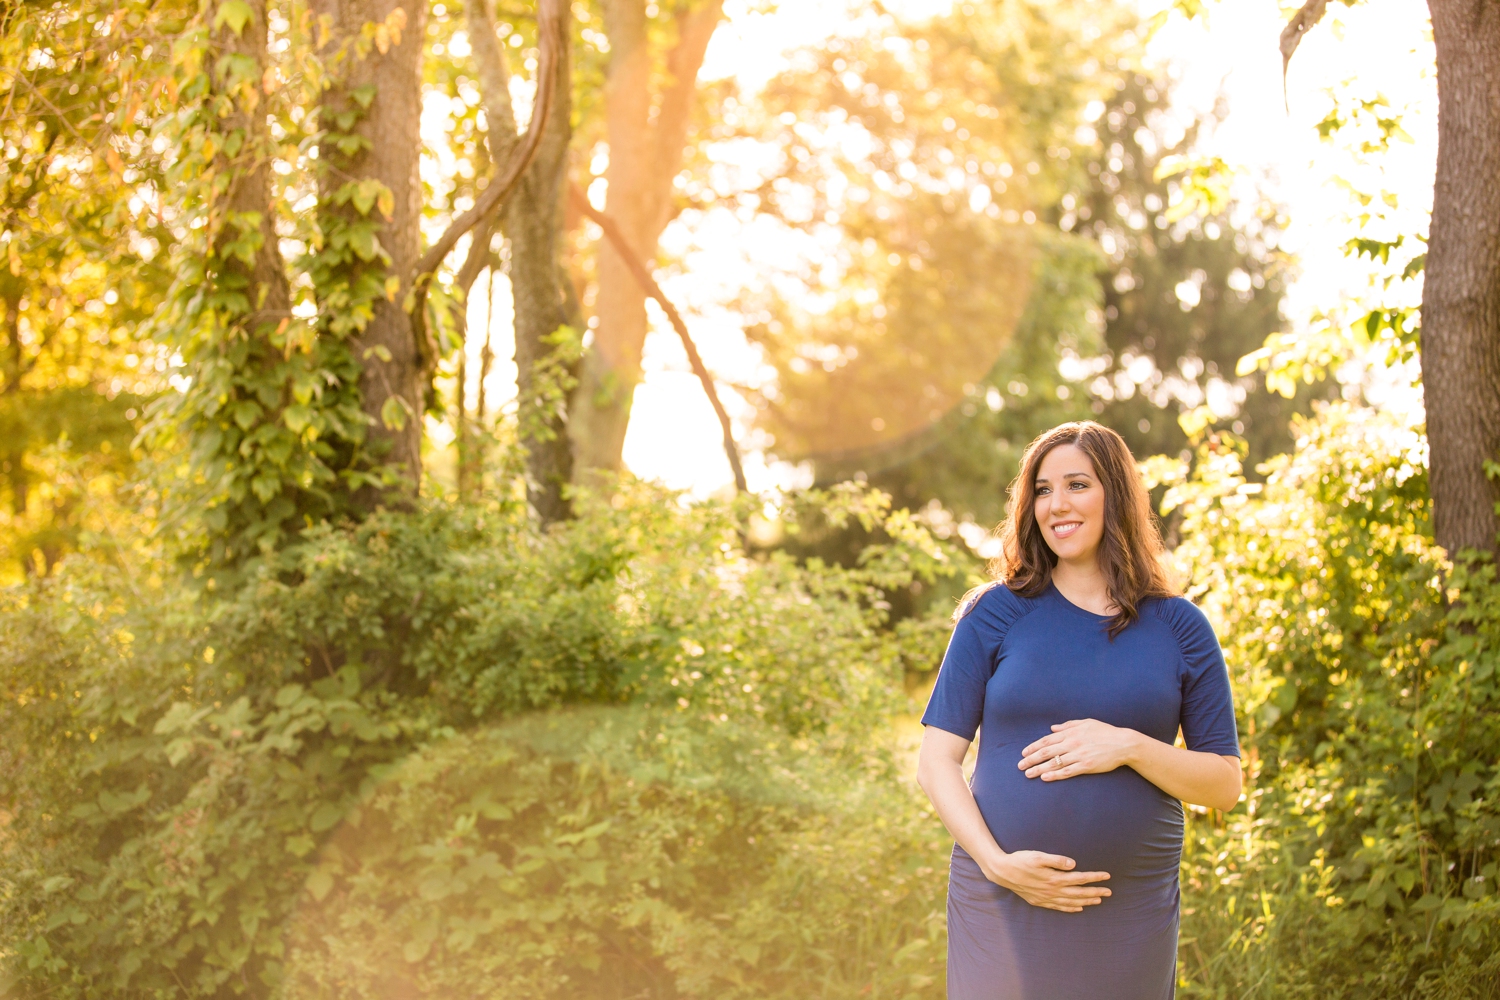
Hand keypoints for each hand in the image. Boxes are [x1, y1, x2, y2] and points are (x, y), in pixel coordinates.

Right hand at [984, 850, 1110, 911]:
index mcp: (1054, 878)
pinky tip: (1078, 908)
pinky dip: (1071, 908)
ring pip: (1071, 902)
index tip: (1107, 876)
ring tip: (1098, 900)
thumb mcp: (1037, 856)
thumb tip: (1073, 864)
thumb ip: (1056, 860)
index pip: (1079, 878)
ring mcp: (1046, 898)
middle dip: (1095, 892)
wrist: (1002, 872)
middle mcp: (1052, 891)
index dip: (1094, 877)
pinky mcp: (1039, 901)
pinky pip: (1059, 907)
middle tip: (1109, 892)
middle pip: (1078, 893)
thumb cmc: (1020, 860)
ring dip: (1086, 901)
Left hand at [1018, 719, 1141, 781]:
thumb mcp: (1086, 723)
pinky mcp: (1086, 766)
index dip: (1033, 747)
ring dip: (1039, 769)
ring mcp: (1078, 755)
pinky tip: (1045, 778)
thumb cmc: (1105, 732)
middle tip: (1020, 766)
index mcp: (1071, 732)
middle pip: (1047, 752)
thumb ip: (1068, 725)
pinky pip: (1067, 772)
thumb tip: (1052, 728)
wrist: (1123, 744)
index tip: (1024, 753)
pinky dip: (1055, 775)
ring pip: (1054, 763)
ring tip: (1028, 774)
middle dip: (1031, 759)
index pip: (1047, 740)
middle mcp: (1072, 743)